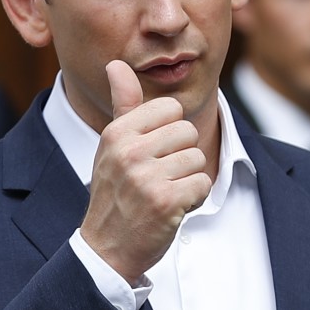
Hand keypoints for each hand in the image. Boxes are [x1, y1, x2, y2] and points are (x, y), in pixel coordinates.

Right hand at [79, 60, 211, 285]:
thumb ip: (123, 103)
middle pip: (187, 131)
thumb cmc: (115, 190)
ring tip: (164, 191)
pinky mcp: (166, 201)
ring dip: (188, 178)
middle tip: (159, 175)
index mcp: (116, 132)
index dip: (169, 131)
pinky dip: (194, 198)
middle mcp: (129, 151)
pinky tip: (173, 207)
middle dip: (181, 155)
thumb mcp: (112, 144)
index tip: (153, 152)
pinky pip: (203, 183)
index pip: (169, 108)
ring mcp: (146, 177)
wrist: (107, 246)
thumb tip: (116, 64)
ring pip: (197, 158)